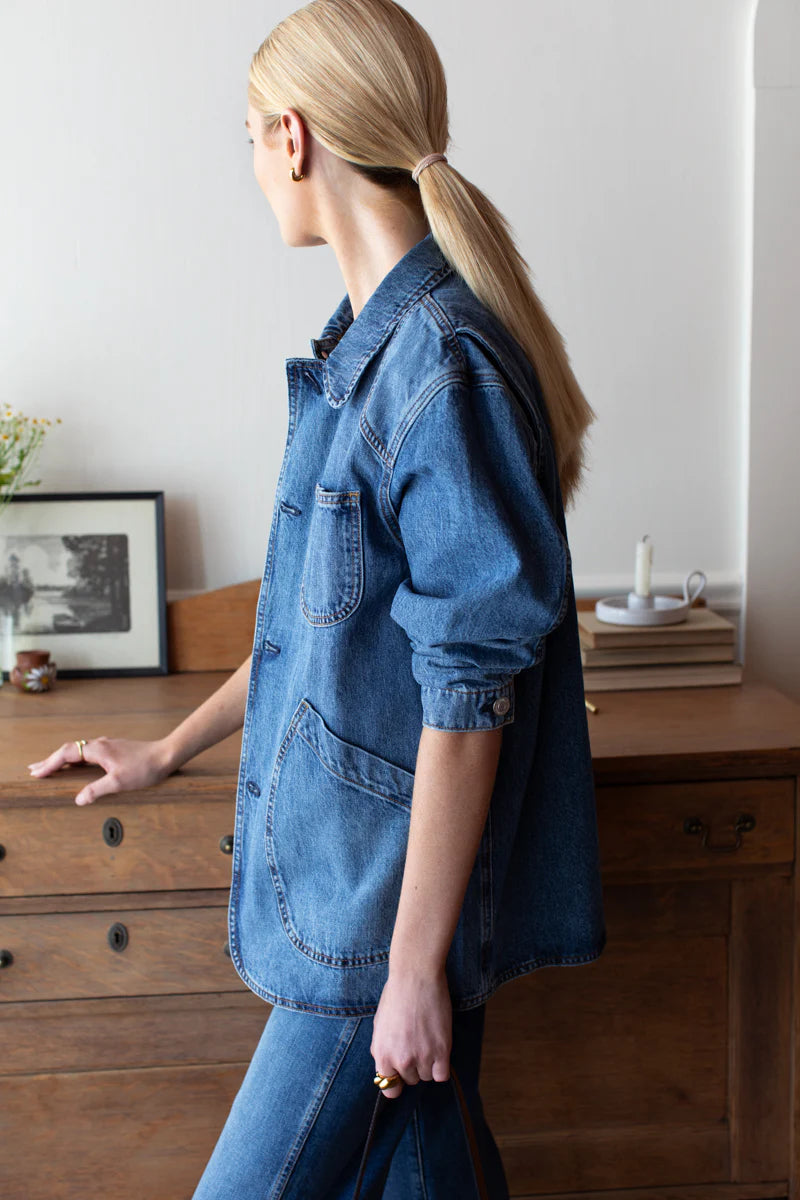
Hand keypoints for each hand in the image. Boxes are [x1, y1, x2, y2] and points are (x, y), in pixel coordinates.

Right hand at [26, 737, 173, 805]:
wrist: (167, 755)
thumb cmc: (145, 768)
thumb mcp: (120, 782)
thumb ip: (97, 790)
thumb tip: (79, 799)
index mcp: (98, 750)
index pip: (66, 754)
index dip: (49, 763)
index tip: (36, 774)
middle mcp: (101, 744)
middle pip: (69, 750)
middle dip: (51, 760)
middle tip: (34, 770)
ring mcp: (108, 746)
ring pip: (79, 751)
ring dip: (63, 759)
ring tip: (50, 768)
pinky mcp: (115, 750)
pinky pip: (89, 753)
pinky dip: (76, 759)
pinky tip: (77, 766)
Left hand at [370, 962, 451, 1100]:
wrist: (415, 976)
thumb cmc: (396, 995)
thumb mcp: (379, 1025)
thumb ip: (382, 1049)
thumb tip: (388, 1065)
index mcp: (381, 1055)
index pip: (389, 1089)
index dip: (397, 1080)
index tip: (402, 1072)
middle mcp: (401, 1060)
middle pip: (411, 1080)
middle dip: (413, 1065)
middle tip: (416, 1043)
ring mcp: (422, 1057)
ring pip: (427, 1076)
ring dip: (428, 1063)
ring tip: (427, 1040)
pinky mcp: (441, 1050)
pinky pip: (442, 1075)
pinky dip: (442, 1066)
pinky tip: (439, 1049)